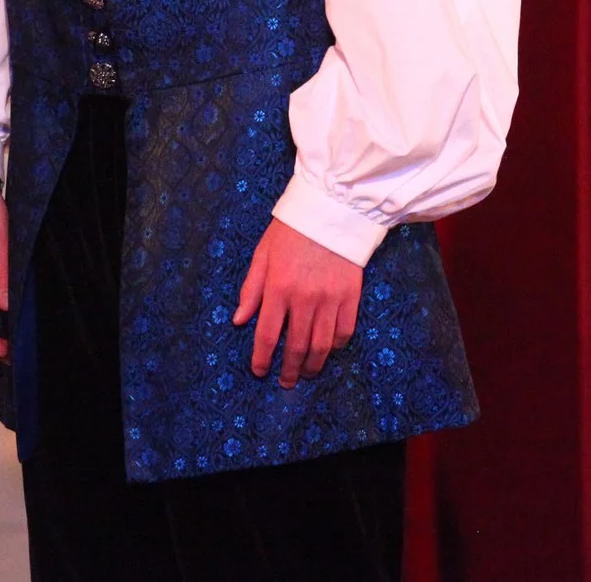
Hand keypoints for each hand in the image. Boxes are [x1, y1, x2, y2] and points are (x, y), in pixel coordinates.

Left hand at [232, 219, 361, 389]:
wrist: (332, 209)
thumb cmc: (292, 230)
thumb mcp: (263, 254)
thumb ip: (251, 289)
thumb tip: (239, 321)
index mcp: (278, 288)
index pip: (268, 335)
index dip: (262, 359)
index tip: (260, 371)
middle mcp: (304, 298)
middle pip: (297, 347)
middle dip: (289, 370)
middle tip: (286, 382)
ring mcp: (330, 299)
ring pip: (322, 345)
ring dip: (313, 365)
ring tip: (307, 374)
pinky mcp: (351, 295)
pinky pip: (344, 331)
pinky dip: (336, 346)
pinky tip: (329, 350)